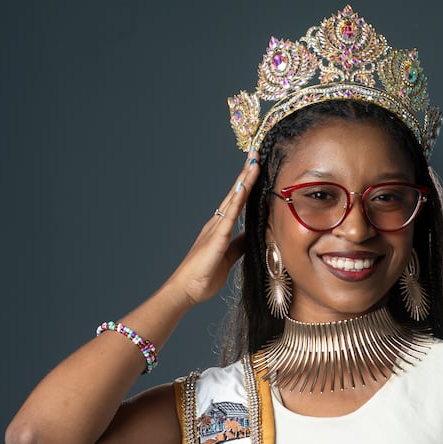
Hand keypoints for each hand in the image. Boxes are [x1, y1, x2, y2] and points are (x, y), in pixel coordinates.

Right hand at [165, 151, 259, 305]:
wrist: (186, 289)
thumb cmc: (204, 275)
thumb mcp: (229, 256)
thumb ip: (240, 244)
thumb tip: (252, 234)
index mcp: (221, 227)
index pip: (238, 201)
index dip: (247, 184)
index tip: (256, 167)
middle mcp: (217, 223)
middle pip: (236, 194)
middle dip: (246, 174)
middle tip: (255, 154)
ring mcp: (216, 229)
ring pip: (233, 199)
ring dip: (244, 181)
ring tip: (254, 163)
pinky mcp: (216, 239)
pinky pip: (229, 217)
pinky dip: (237, 201)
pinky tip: (244, 188)